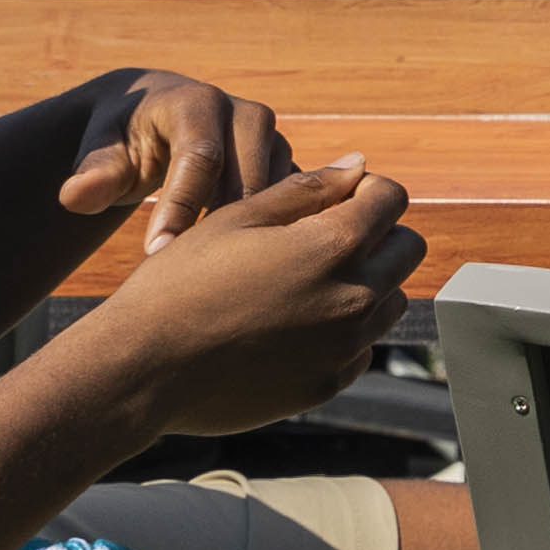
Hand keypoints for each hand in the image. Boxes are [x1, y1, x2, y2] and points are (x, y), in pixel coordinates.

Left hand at [48, 70, 293, 254]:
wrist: (153, 117)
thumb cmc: (121, 139)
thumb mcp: (100, 151)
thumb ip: (92, 174)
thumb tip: (75, 197)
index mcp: (198, 103)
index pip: (200, 158)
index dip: (181, 207)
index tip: (156, 252)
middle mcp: (246, 114)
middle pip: (249, 179)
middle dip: (224, 227)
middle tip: (194, 274)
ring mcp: (272, 139)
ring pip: (279, 194)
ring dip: (255, 233)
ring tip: (221, 274)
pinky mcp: (285, 165)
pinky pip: (293, 202)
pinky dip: (273, 232)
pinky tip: (247, 266)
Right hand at [65, 161, 425, 445]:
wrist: (141, 370)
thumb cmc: (180, 284)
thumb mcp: (238, 218)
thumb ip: (306, 189)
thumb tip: (358, 164)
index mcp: (334, 245)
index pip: (392, 199)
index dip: (365, 190)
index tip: (334, 198)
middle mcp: (354, 298)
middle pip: (407, 249)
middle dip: (377, 234)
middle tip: (323, 237)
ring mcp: (344, 347)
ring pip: (392, 301)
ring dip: (366, 284)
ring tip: (306, 283)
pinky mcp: (327, 385)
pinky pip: (362, 349)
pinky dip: (343, 333)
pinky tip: (294, 326)